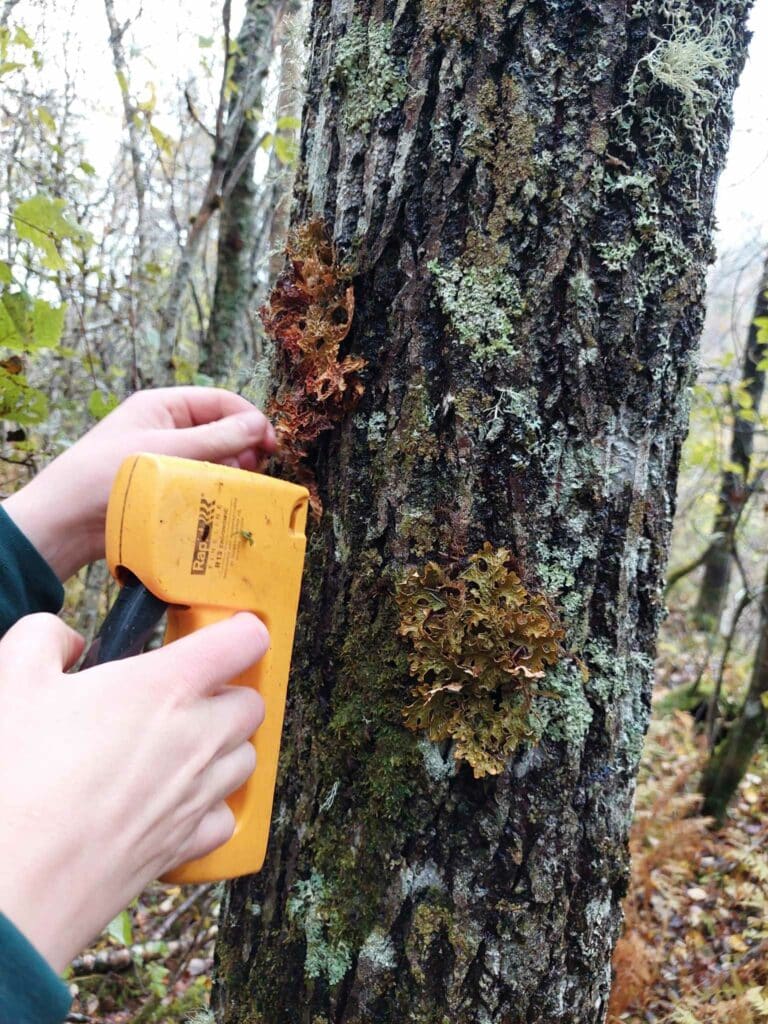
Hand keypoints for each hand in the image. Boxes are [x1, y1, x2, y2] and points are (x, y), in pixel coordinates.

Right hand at [0, 611, 267, 972]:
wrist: (11, 884)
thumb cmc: (14, 777)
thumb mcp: (12, 679)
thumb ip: (45, 639)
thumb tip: (67, 640)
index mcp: (166, 686)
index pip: (243, 641)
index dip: (238, 631)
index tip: (224, 633)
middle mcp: (197, 738)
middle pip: (252, 703)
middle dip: (228, 692)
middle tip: (186, 695)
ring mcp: (196, 795)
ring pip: (246, 759)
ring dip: (225, 746)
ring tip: (181, 747)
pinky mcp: (186, 845)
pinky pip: (224, 818)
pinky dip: (211, 807)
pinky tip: (175, 802)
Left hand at [2, 387, 276, 579]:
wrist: (66, 522)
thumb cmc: (106, 474)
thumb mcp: (167, 451)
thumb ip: (216, 438)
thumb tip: (259, 426)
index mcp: (162, 406)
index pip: (219, 401)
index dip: (249, 419)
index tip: (271, 443)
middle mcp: (166, 428)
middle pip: (221, 430)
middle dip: (243, 446)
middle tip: (258, 468)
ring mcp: (166, 459)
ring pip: (214, 458)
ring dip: (231, 470)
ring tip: (241, 486)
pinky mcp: (164, 488)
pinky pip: (200, 482)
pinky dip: (216, 488)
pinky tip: (224, 501)